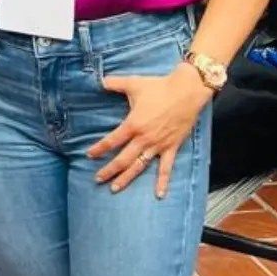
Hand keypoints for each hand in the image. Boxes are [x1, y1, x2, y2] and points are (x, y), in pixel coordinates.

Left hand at [87, 66, 212, 197]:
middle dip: (109, 170)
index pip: (111, 141)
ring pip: (139, 166)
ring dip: (127, 178)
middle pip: (122, 159)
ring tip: (115, 188)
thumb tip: (99, 80)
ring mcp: (158, 145)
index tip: (89, 155)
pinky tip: (159, 195)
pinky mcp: (172, 147)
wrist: (187, 91)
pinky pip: (166, 168)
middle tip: (97, 179)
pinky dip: (163, 182)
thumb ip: (114, 83)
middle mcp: (144, 139)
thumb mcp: (133, 83)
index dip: (99, 149)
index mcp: (133, 124)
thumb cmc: (159, 87)